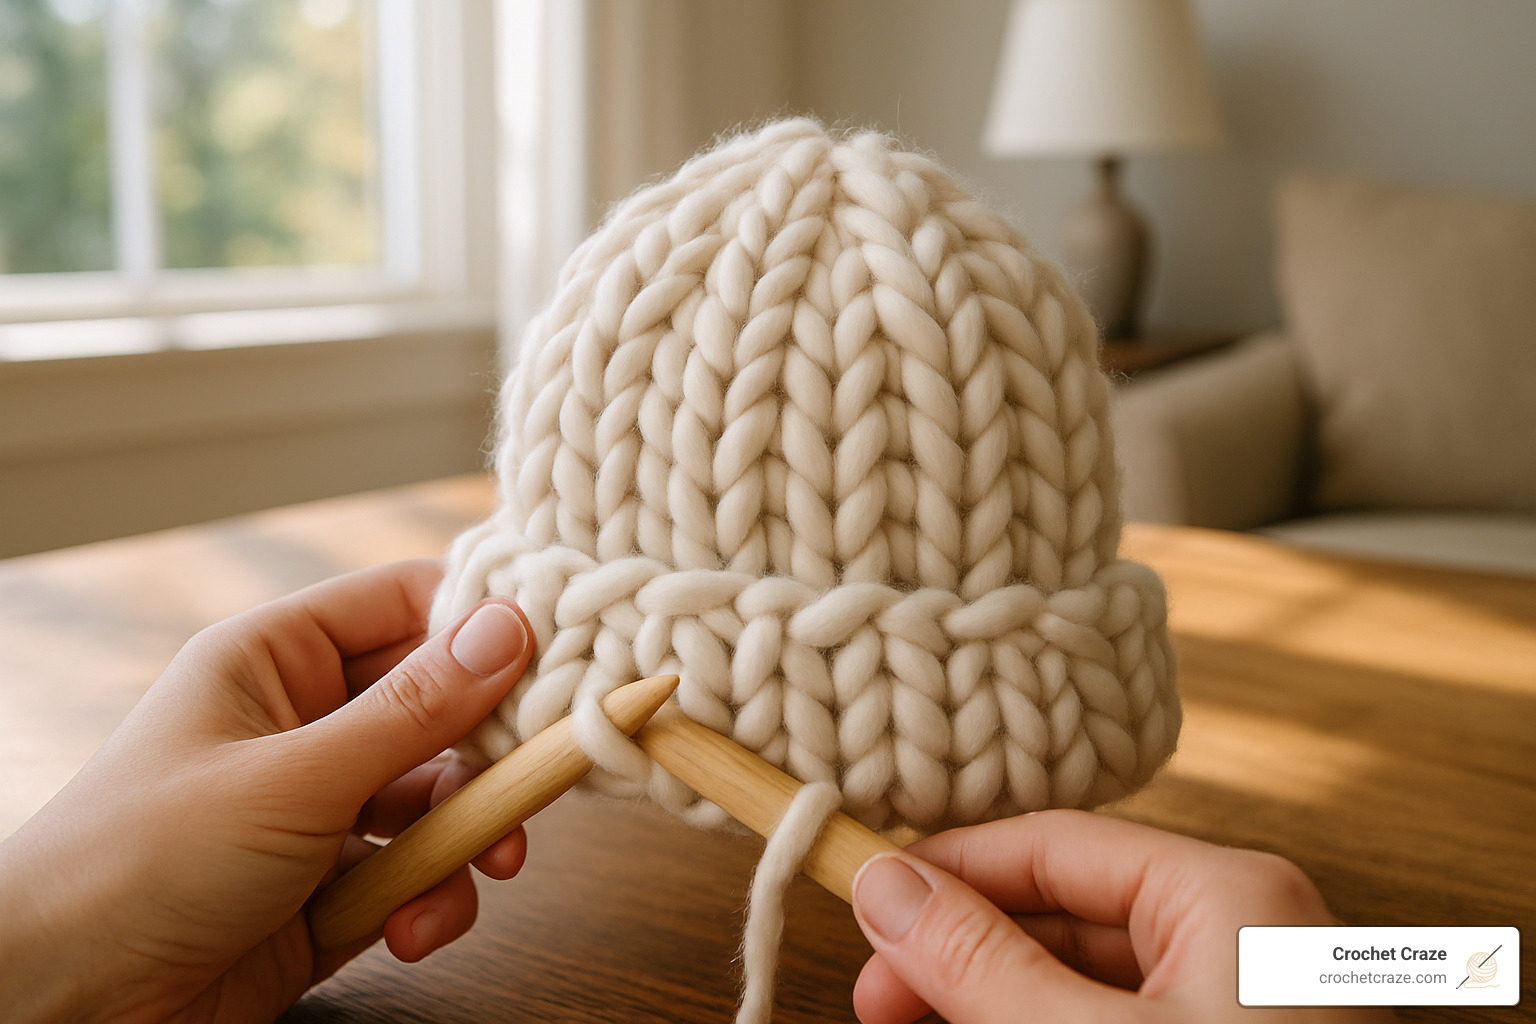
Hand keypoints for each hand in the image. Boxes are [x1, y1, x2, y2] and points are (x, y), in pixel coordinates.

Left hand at [0, 560, 533, 1023]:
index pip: (403, 606)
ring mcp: (318, 809)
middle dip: (487, 752)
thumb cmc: (142, 861)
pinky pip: (413, 872)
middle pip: (438, 708)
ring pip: (436, 798)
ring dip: (464, 838)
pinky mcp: (328, 887)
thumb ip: (414, 710)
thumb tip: (511, 626)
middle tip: (534, 778)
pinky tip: (414, 928)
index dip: (481, 624)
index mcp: (278, 661)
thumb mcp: (295, 778)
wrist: (63, 1005)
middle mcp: (304, 725)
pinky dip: (430, 899)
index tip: (557, 655)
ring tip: (480, 870)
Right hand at [850, 809, 1395, 1023]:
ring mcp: (1238, 1003)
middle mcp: (1241, 934)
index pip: (1053, 843)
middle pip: (1062, 911)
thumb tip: (884, 886)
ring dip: (991, 999)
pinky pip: (1115, 1021)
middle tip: (878, 998)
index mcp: (1227, 894)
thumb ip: (983, 964)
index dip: (950, 869)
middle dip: (962, 951)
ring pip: (1082, 976)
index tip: (865, 902)